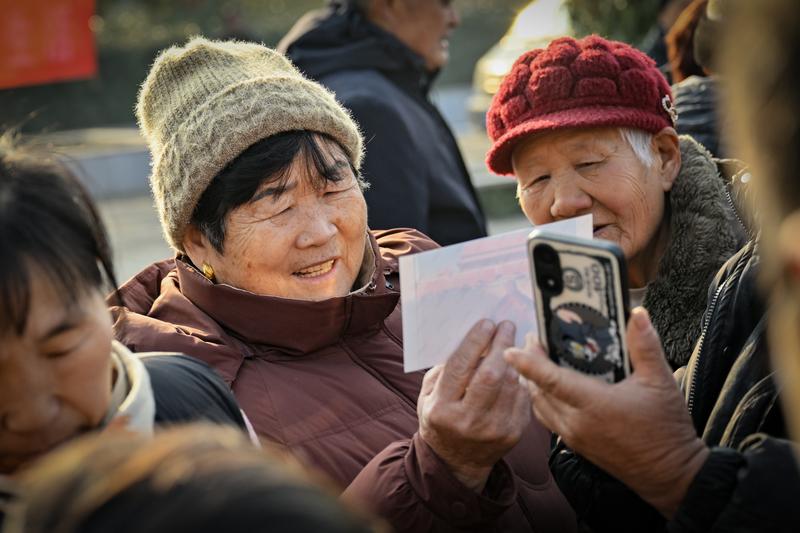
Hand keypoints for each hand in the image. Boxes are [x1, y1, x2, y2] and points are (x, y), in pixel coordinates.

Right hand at [418, 320, 530, 491]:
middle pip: (491, 374)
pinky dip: (521, 378)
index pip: (461, 368)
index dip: (475, 342)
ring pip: (511, 383)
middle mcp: (468, 421)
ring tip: (512, 342)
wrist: (457, 461)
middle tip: (506, 326)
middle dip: (501, 344)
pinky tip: (516, 367)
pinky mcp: (514, 433)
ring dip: (514, 358)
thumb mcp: (429, 395)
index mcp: (442, 409)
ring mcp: (494, 429)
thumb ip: (444, 369)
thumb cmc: (441, 418)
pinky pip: (522, 397)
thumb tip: (470, 338)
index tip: (486, 323)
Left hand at [504, 308, 708, 517]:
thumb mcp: (661, 382)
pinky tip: (548, 388)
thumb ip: (645, 345)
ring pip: (540, 406)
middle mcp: (577, 422)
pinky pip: (548, 419)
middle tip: (532, 340)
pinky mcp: (576, 445)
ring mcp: (574, 436)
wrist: (670, 477)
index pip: (551, 380)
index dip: (528, 363)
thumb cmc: (667, 430)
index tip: (510, 349)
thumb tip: (637, 313)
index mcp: (594, 405)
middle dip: (530, 365)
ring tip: (536, 360)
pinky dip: (541, 400)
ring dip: (532, 383)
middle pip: (539, 391)